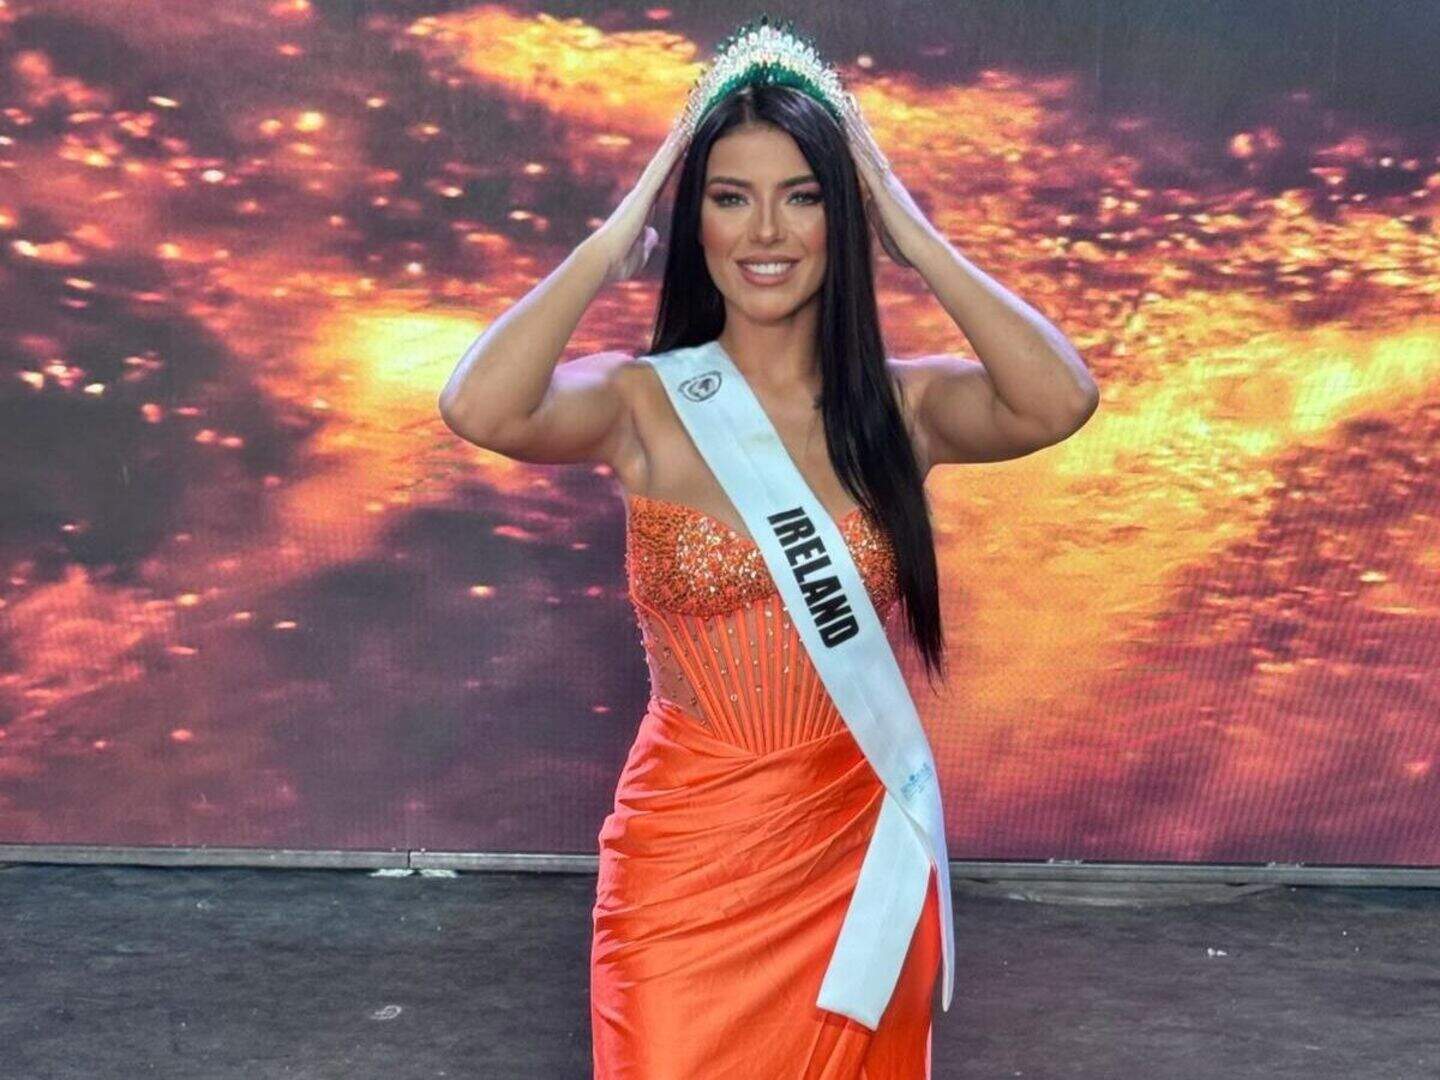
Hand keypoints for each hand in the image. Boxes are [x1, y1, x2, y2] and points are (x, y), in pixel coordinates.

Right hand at [591, 105, 693, 283]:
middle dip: (675, 145)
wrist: (602, 261)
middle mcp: (641, 195)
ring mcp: (641, 192)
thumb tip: (652, 235)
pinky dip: (671, 153)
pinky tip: (682, 137)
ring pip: (662, 161)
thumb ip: (646, 242)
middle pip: (663, 165)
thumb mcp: (640, 252)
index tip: (682, 148)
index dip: (673, 164)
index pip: (663, 181)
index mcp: (642, 208)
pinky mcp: (642, 194)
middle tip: (687, 121)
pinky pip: (661, 169)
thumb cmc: (617, 262)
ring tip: (689, 120)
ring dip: (675, 141)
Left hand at [840, 91, 933, 270]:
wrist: (923, 251)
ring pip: (867, 149)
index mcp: (884, 187)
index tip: (848, 118)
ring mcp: (886, 183)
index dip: (858, 137)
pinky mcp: (883, 192)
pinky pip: (867, 166)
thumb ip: (875, 212)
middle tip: (847, 97)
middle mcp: (886, 179)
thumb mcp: (884, 225)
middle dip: (857, 122)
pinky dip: (857, 149)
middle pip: (868, 145)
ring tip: (846, 104)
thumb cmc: (907, 245)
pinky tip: (847, 134)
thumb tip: (866, 204)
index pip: (868, 157)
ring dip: (856, 127)